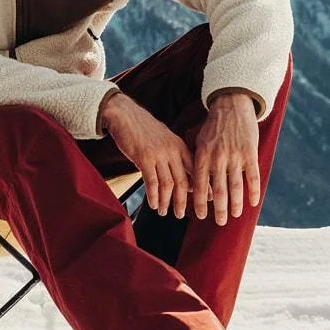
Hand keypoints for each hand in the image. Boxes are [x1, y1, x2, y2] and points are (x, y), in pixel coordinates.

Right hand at [98, 92, 193, 217]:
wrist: (124, 114)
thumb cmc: (142, 128)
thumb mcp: (164, 139)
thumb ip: (174, 155)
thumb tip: (182, 176)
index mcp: (179, 146)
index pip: (195, 170)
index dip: (201, 186)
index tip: (205, 200)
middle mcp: (172, 150)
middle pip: (183, 181)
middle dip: (182, 201)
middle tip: (181, 214)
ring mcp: (158, 154)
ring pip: (168, 184)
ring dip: (167, 201)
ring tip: (165, 212)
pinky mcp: (144, 158)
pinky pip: (151, 182)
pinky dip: (153, 196)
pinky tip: (153, 204)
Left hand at [191, 91, 260, 225]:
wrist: (231, 104)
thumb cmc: (213, 126)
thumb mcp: (199, 141)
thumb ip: (198, 161)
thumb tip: (194, 184)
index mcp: (203, 155)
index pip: (200, 185)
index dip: (200, 202)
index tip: (200, 216)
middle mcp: (218, 157)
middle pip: (219, 189)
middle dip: (219, 209)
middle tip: (220, 222)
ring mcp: (235, 155)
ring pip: (236, 186)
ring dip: (236, 203)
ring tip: (235, 215)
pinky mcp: (250, 152)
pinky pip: (253, 176)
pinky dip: (253, 191)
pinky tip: (253, 203)